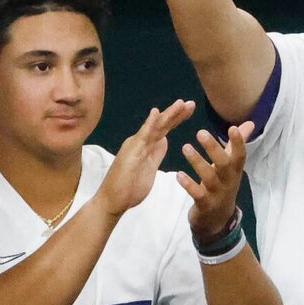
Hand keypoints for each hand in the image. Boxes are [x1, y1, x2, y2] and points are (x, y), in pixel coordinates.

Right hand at [95, 100, 195, 216]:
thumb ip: (156, 154)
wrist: (112, 201)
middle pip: (162, 125)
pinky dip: (150, 123)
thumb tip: (164, 141)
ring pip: (155, 127)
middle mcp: (141, 142)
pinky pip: (143, 136)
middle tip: (191, 103)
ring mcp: (135, 146)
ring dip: (168, 114)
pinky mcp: (131, 152)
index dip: (177, 119)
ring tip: (182, 103)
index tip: (190, 109)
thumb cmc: (129, 188)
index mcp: (147, 147)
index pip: (164, 129)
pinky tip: (157, 112)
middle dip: (176, 113)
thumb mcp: (150, 168)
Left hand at [176, 120, 254, 239]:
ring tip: (185, 147)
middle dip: (213, 148)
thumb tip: (248, 123)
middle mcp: (228, 181)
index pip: (240, 155)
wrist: (216, 221)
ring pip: (209, 177)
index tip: (233, 128)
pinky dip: (188, 184)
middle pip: (224, 164)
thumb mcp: (231, 167)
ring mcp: (217, 194)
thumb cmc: (222, 187)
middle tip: (200, 132)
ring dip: (197, 162)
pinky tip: (178, 175)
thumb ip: (236, 145)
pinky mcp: (204, 204)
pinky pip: (197, 193)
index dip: (238, 143)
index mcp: (235, 171)